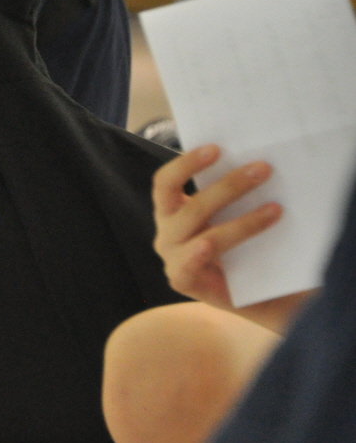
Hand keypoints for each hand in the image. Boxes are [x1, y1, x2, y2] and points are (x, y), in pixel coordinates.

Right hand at [152, 145, 280, 311]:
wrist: (252, 294)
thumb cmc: (242, 246)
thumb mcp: (235, 213)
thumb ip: (237, 194)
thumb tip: (263, 162)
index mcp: (172, 211)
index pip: (166, 183)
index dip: (186, 164)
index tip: (216, 148)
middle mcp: (167, 233)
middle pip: (192, 207)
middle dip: (229, 186)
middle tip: (264, 170)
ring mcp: (173, 258)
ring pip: (202, 236)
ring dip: (241, 222)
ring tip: (276, 210)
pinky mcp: (181, 282)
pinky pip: (185, 267)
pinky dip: (195, 256)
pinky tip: (207, 247)